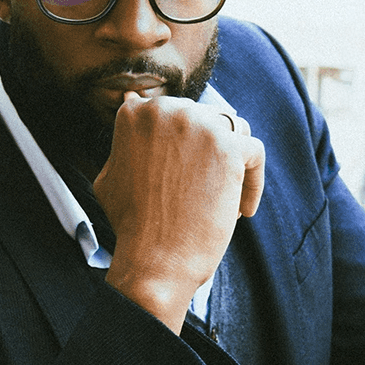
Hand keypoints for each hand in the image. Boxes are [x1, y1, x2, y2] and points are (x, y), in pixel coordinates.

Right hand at [94, 92, 264, 332]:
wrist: (153, 260)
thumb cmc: (131, 226)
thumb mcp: (110, 174)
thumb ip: (125, 141)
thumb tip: (131, 103)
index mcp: (137, 112)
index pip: (177, 113)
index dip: (185, 148)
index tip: (185, 177)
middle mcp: (168, 110)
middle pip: (208, 119)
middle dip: (210, 155)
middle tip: (203, 192)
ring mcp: (199, 127)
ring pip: (235, 131)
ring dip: (233, 162)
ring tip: (222, 198)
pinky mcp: (229, 149)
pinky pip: (255, 154)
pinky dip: (253, 184)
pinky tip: (239, 211)